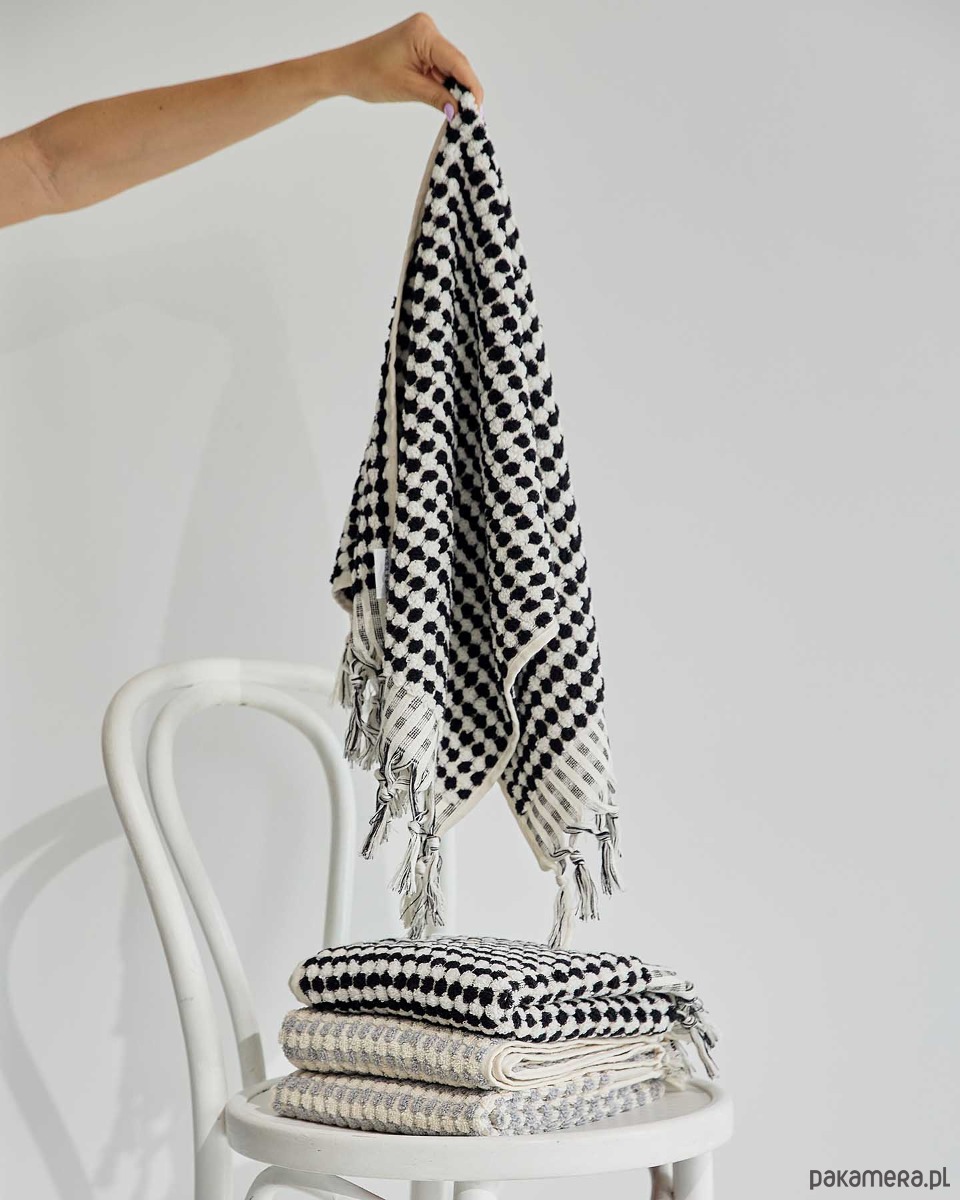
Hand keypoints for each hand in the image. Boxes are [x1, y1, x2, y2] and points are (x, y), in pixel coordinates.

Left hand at [325, 13, 483, 115]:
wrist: (344, 70)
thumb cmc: (368, 74)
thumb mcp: (407, 88)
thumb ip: (437, 97)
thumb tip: (459, 111)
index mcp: (424, 33)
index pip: (457, 62)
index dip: (471, 87)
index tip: (479, 110)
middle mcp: (427, 29)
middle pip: (456, 64)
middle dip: (464, 90)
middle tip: (472, 117)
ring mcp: (424, 37)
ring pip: (449, 68)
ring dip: (454, 90)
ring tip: (460, 114)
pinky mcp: (420, 47)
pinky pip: (439, 68)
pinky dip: (443, 86)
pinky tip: (447, 102)